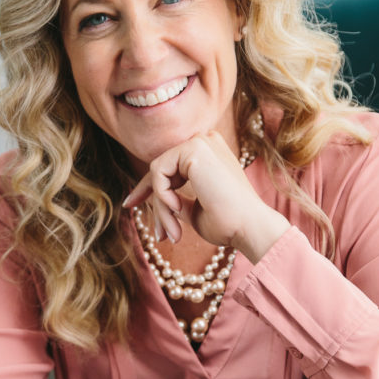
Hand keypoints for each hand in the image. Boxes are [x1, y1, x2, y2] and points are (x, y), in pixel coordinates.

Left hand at [122, 131, 289, 262]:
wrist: (249, 226)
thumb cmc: (229, 224)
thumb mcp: (196, 210)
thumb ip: (178, 199)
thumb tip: (157, 201)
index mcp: (210, 153)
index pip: (170, 167)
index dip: (147, 187)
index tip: (129, 204)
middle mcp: (206, 142)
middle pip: (161, 170)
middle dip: (155, 204)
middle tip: (159, 236)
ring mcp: (200, 142)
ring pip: (158, 174)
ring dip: (161, 207)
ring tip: (173, 232)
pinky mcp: (194, 148)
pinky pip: (158, 173)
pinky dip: (162, 197)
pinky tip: (178, 210)